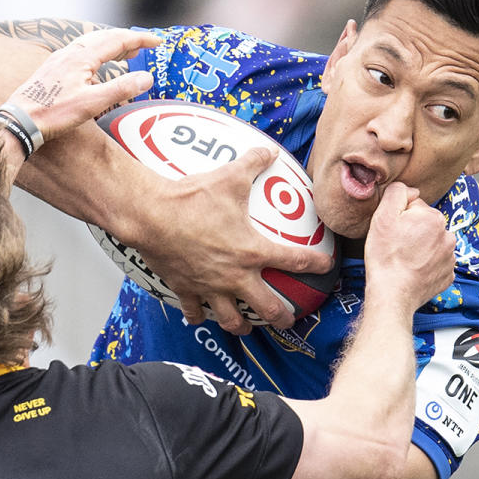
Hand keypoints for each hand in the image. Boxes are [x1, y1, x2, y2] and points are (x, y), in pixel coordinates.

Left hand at [6, 28, 161, 139]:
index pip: (117, 40)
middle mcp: (70, 53)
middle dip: (127, 39)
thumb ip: (121, 89)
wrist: (19, 120)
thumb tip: (147, 77)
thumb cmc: (53, 113)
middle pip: (104, 37)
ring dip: (111, 44)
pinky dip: (96, 52)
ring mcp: (59, 60)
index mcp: (82, 57)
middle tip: (145, 46)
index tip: (158, 42)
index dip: (139, 40)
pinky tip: (94, 65)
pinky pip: (79, 51)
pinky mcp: (52, 69)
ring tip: (124, 53)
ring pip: (90, 43)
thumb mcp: (92, 103)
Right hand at [136, 147, 334, 334]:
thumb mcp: (230, 176)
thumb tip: (269, 150)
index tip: (326, 266)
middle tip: (289, 320)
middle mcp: (235, 276)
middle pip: (267, 306)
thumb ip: (253, 163)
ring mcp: (210, 286)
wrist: (153, 215)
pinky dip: (198, 316)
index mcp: (252, 250)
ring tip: (245, 327)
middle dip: (283, 316)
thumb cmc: (193, 198)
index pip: (295, 260)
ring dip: (241, 325)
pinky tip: (199, 317)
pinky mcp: (185, 289)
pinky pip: (194, 310)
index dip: (315, 263)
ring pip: (231, 319)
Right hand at [363, 182, 455, 312]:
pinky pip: (436, 262)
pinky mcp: (448, 274)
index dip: (399, 217)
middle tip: (396, 245)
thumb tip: (410, 190)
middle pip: (425, 225)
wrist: (392, 293)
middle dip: (411, 231)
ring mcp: (450, 257)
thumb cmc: (385, 257)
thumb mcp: (382, 216)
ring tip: (404, 259)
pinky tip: (412, 269)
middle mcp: (448, 235)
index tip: (392, 231)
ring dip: (420, 247)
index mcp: (433, 218)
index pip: (414, 207)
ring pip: (431, 243)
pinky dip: (425, 264)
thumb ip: (397, 193)